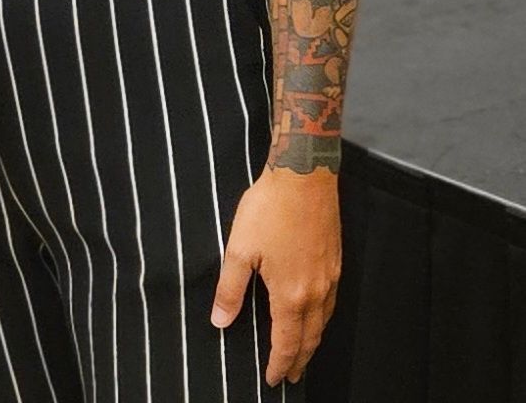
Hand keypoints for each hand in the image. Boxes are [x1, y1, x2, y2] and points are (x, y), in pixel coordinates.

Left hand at [212, 165, 340, 385]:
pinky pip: (332, 302)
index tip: (273, 379)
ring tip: (302, 352)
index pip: (287, 342)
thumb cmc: (269, 209)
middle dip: (299, 360)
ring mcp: (330, 276)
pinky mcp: (336, 260)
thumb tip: (220, 321)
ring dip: (312, 341)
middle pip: (310, 338)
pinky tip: (315, 314)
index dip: (279, 364)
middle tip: (291, 376)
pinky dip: (322, 318)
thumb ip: (229, 288)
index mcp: (291, 294)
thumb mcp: (239, 248)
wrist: (304, 176)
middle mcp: (317, 292)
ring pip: (324, 322)